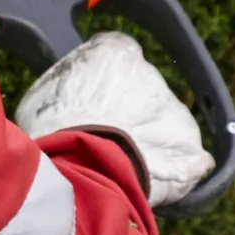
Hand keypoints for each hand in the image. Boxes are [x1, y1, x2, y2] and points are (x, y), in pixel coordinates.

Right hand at [15, 30, 214, 207]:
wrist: (84, 169)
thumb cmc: (55, 129)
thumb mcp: (44, 96)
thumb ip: (69, 88)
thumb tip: (68, 95)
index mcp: (115, 52)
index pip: (116, 55)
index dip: (104, 80)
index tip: (93, 101)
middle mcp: (149, 72)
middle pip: (142, 88)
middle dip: (128, 110)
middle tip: (104, 137)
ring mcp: (173, 108)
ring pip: (162, 122)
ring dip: (149, 140)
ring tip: (121, 165)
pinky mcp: (190, 145)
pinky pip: (186, 157)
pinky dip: (174, 169)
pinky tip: (151, 182)